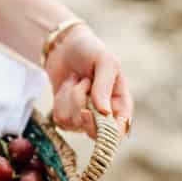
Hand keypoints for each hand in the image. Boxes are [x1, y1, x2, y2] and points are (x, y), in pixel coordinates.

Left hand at [44, 24, 132, 138]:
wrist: (65, 47)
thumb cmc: (91, 52)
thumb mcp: (105, 62)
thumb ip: (105, 86)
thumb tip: (104, 112)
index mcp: (121, 104)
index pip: (120, 130)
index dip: (108, 130)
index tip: (93, 113)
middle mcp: (104, 115)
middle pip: (95, 133)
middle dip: (84, 109)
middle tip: (84, 83)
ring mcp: (84, 118)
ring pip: (74, 123)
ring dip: (72, 98)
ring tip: (79, 81)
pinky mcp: (66, 116)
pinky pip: (60, 119)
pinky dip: (60, 101)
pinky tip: (68, 87)